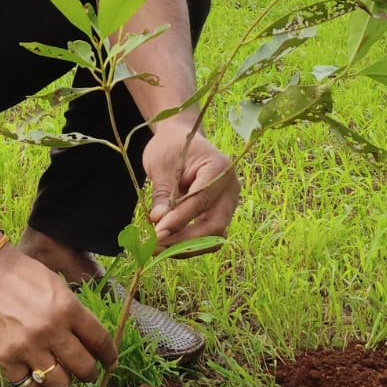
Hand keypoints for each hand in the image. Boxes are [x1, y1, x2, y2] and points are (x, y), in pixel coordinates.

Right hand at [0, 243, 116, 386]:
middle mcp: (50, 329)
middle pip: (84, 367)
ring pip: (59, 384)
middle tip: (85, 373)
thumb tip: (90, 342)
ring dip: (63, 382)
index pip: (100, 341)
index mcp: (67, 308)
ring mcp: (27, 346)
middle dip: (89, 374)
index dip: (109, 356)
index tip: (110, 363)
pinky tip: (37, 379)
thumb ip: (74, 313)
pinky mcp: (5, 357)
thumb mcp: (56, 286)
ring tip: (59, 376)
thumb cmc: (21, 275)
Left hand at [143, 120, 239, 248]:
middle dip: (185, 241)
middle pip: (215, 226)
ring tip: (156, 248)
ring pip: (213, 237)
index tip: (157, 232)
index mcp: (219, 168)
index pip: (201, 200)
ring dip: (186, 247)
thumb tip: (159, 222)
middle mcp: (230, 188)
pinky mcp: (219, 214)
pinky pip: (207, 235)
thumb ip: (163, 193)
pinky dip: (187, 243)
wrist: (181, 139)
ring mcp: (228, 203)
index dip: (179, 220)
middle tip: (156, 246)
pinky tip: (165, 243)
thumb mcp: (161, 164)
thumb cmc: (170, 146)